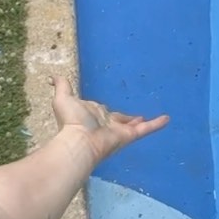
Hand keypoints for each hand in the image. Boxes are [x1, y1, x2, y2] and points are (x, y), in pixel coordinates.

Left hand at [51, 75, 169, 165]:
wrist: (80, 140)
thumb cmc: (71, 121)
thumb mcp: (63, 98)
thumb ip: (61, 86)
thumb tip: (51, 77)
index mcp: (93, 115)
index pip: (101, 111)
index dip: (103, 110)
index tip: (106, 108)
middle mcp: (107, 124)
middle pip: (119, 119)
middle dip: (126, 118)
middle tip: (135, 117)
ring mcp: (119, 130)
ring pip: (134, 125)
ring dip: (142, 122)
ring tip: (152, 119)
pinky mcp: (129, 135)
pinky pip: (146, 129)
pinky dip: (157, 124)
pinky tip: (167, 119)